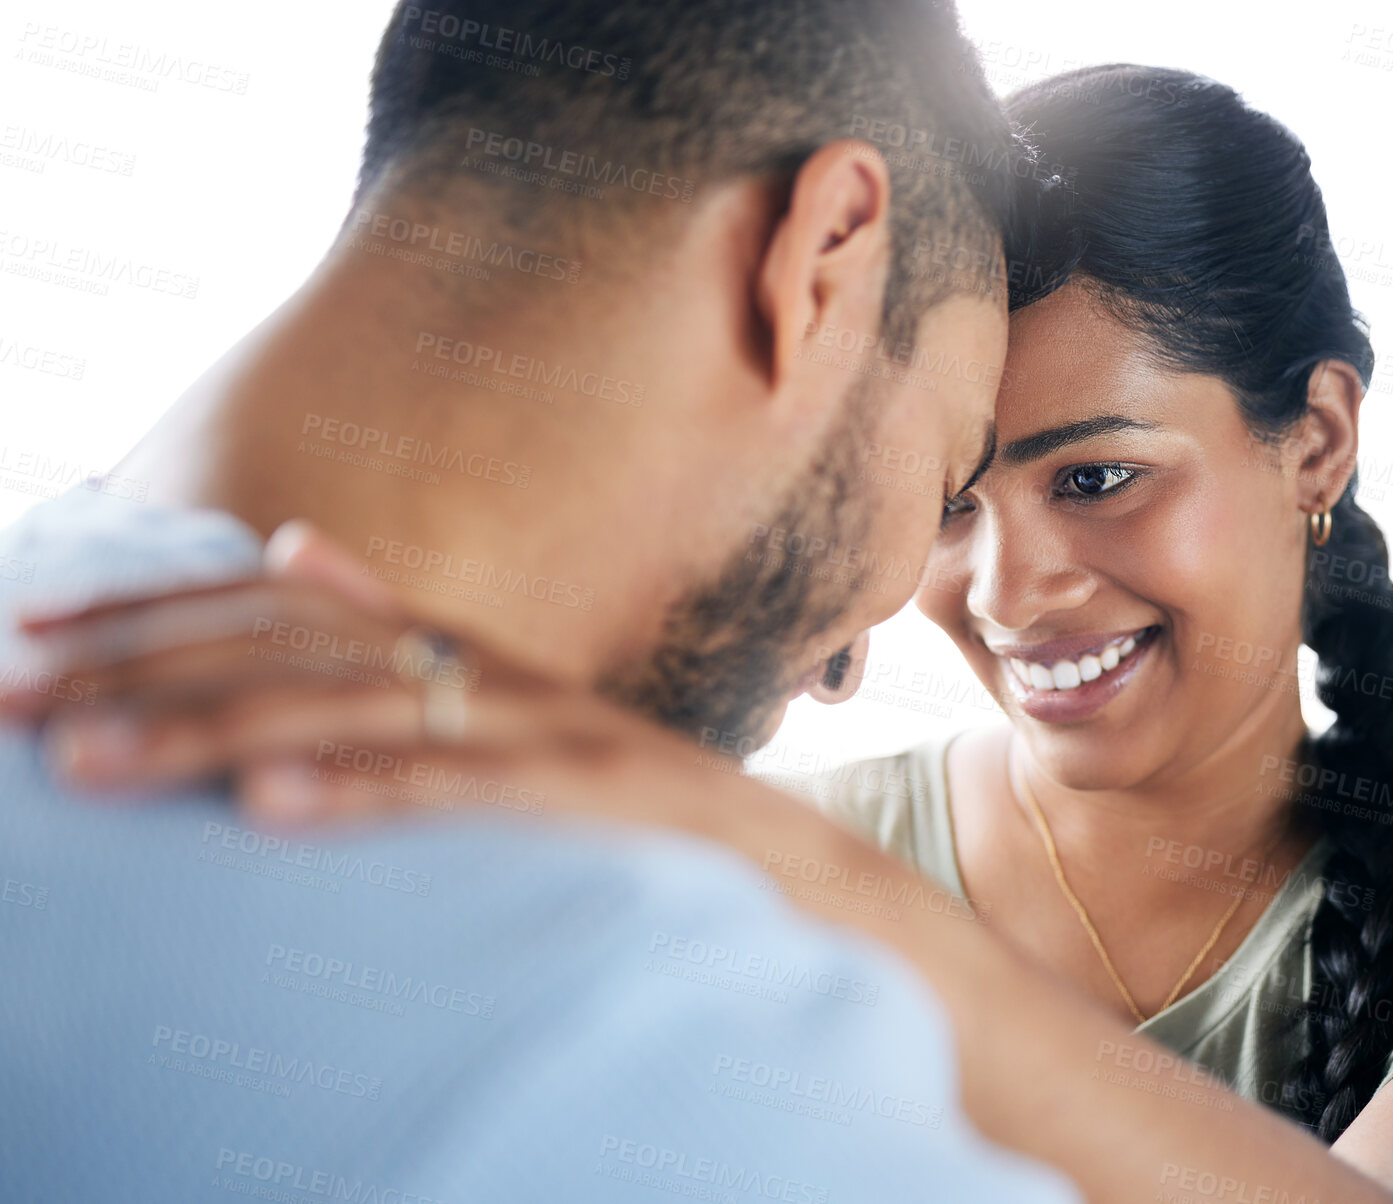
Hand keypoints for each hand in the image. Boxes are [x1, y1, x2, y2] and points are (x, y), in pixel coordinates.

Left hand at [0, 522, 752, 831]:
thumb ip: (400, 626)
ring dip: (211, 734)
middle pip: (290, 648)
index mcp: (453, 643)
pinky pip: (465, 787)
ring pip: (354, 711)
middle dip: (140, 668)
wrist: (785, 861)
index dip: (151, 607)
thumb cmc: (624, 798)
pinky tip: (273, 811)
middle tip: (9, 697)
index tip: (30, 628)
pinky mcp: (588, 793)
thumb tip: (294, 545)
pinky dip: (367, 791)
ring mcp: (537, 725)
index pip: (278, 600)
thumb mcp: (502, 705)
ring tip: (88, 762)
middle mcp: (482, 665)